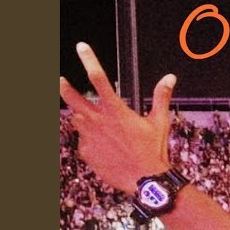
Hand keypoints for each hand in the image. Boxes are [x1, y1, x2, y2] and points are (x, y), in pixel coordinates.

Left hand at [59, 42, 176, 194]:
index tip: (81, 48)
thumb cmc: (153, 151)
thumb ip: (161, 97)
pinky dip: (91, 141)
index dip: (89, 59)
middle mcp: (98, 122)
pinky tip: (106, 149)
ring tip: (100, 126)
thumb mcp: (159, 122)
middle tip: (60, 80)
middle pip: (73, 99)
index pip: (98, 78)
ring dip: (84, 118)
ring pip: (78, 121)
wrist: (145, 182)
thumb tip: (170, 78)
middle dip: (65, 88)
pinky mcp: (86, 153)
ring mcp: (90, 138)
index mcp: (115, 110)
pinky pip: (83, 142)